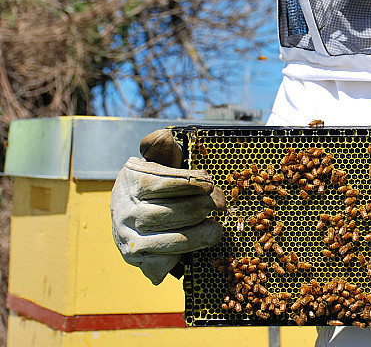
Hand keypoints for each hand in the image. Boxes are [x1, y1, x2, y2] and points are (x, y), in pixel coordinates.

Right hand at [111, 129, 224, 283]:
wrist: (137, 214)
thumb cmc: (158, 184)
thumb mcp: (160, 161)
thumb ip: (164, 149)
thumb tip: (165, 136)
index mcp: (130, 180)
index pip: (156, 182)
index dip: (186, 183)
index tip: (208, 183)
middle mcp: (122, 211)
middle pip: (160, 214)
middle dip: (195, 209)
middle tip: (218, 205)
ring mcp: (126, 237)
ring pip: (162, 241)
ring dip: (194, 235)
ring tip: (216, 229)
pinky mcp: (135, 260)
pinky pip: (159, 263)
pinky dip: (180, 257)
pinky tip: (198, 246)